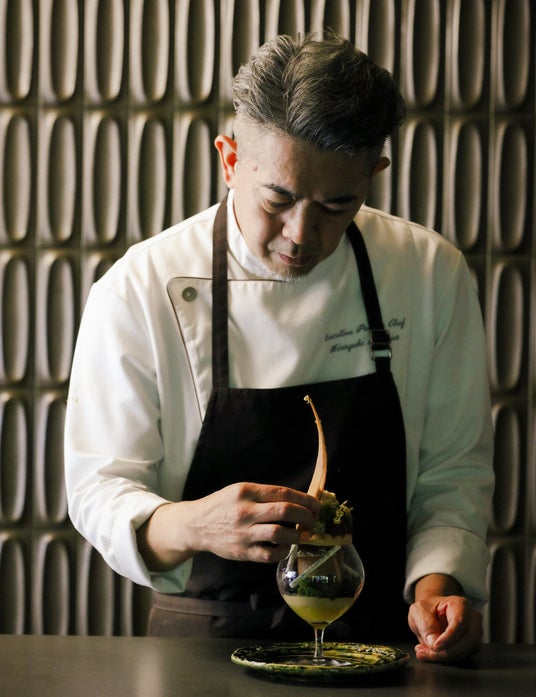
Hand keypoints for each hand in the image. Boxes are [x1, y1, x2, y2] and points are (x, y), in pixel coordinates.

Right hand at [137, 482, 320, 570]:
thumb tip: (297, 501)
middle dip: (306, 516)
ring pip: (280, 533)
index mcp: (246, 491)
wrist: (195, 525)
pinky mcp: (242, 552)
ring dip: (297, 535)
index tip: (316, 505)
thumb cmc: (222, 505)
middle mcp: (245, 511)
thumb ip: (265, 495)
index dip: (305, 499)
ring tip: (301, 534)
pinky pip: (270, 554)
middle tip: (312, 520)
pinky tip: (285, 546)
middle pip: (285, 511)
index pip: (283, 493)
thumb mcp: (240, 491)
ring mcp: (243, 532)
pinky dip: (283, 551)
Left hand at [408, 574, 482, 662]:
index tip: (434, 646)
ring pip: (466, 651)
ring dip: (444, 656)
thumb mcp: (419, 611)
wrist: (431, 613)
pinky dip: (446, 659)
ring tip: (424, 653)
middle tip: (426, 653)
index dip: (449, 637)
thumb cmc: (427, 609)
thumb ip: (426, 625)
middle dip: (446, 651)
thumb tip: (433, 642)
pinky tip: (431, 654)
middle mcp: (472, 618)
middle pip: (468, 639)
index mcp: (460, 604)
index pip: (460, 622)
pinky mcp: (472, 645)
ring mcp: (475, 632)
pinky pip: (462, 656)